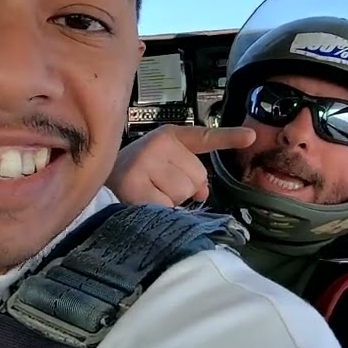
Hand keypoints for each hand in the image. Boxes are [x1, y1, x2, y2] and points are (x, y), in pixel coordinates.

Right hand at [108, 124, 256, 206]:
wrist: (95, 189)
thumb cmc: (134, 179)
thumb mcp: (163, 169)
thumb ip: (189, 174)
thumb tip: (202, 193)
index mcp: (168, 136)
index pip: (203, 137)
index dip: (229, 137)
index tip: (251, 137)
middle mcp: (157, 143)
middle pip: (197, 177)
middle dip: (183, 189)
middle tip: (155, 187)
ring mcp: (145, 161)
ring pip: (183, 192)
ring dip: (169, 201)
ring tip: (146, 194)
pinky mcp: (134, 182)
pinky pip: (166, 205)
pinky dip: (158, 211)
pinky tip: (141, 203)